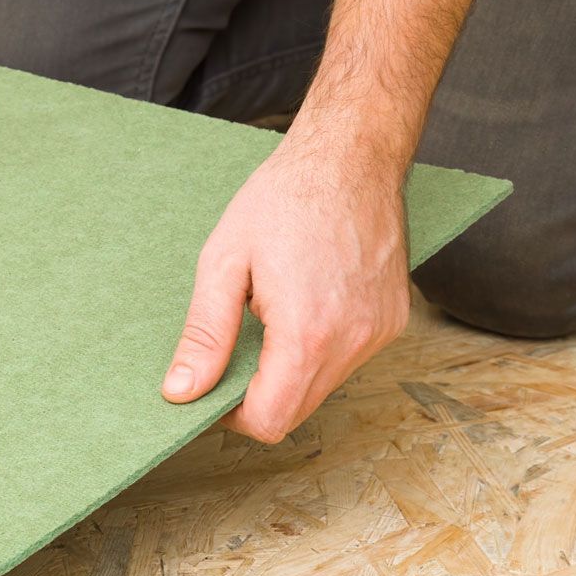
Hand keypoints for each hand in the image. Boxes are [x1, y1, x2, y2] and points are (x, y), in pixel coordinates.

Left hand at [161, 133, 410, 442]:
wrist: (351, 155)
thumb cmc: (284, 198)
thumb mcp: (224, 263)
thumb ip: (204, 335)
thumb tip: (182, 392)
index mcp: (306, 333)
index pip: (268, 420)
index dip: (232, 415)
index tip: (213, 386)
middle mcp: (353, 342)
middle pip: (295, 411)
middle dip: (258, 393)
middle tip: (236, 346)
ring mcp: (379, 333)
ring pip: (322, 388)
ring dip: (289, 371)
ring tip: (272, 315)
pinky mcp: (393, 320)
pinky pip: (348, 360)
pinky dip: (319, 350)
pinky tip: (306, 305)